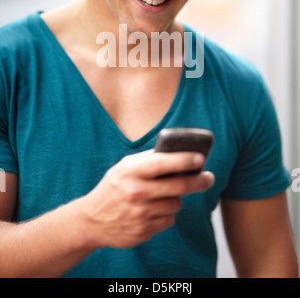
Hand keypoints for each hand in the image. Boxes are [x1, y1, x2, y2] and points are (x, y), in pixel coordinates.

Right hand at [82, 149, 213, 248]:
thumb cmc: (113, 187)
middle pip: (178, 186)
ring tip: (164, 195)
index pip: (162, 163)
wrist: (92, 220)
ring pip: (176, 203)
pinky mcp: (144, 231)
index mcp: (130, 171)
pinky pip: (169, 219)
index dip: (184, 160)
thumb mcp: (124, 167)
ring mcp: (140, 213)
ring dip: (176, 198)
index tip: (200, 158)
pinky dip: (166, 213)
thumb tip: (180, 153)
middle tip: (208, 177)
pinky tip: (154, 210)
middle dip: (199, 181)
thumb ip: (148, 160)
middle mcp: (136, 192)